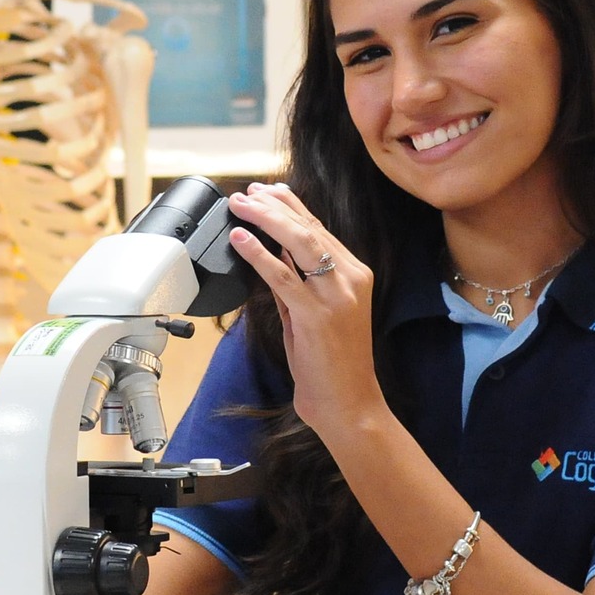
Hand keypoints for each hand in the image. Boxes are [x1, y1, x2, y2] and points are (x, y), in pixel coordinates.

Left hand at [227, 182, 385, 441]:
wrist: (350, 404)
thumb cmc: (333, 363)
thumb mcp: (315, 311)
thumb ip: (300, 281)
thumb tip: (275, 251)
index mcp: (355, 275)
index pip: (319, 229)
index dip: (290, 206)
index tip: (267, 190)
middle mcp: (350, 279)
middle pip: (308, 228)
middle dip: (273, 206)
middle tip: (246, 194)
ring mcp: (336, 296)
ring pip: (298, 242)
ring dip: (265, 220)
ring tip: (239, 206)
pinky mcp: (317, 315)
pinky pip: (283, 277)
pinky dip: (259, 255)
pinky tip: (241, 240)